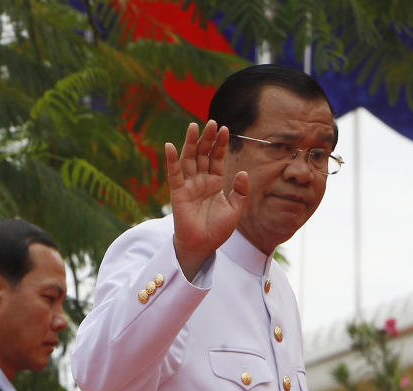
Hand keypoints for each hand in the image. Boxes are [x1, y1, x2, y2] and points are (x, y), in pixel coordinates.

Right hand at [165, 121, 247, 279]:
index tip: (224, 129)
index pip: (216, 158)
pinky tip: (170, 146)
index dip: (220, 144)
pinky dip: (171, 160)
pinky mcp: (178, 193)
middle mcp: (200, 180)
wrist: (204, 246)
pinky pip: (174, 174)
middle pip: (202, 154)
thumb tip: (242, 171)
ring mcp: (189, 185)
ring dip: (191, 143)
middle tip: (211, 122)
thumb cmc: (218, 229)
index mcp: (214, 182)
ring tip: (194, 126)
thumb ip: (240, 191)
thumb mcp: (235, 209)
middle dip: (207, 138)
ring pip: (189, 160)